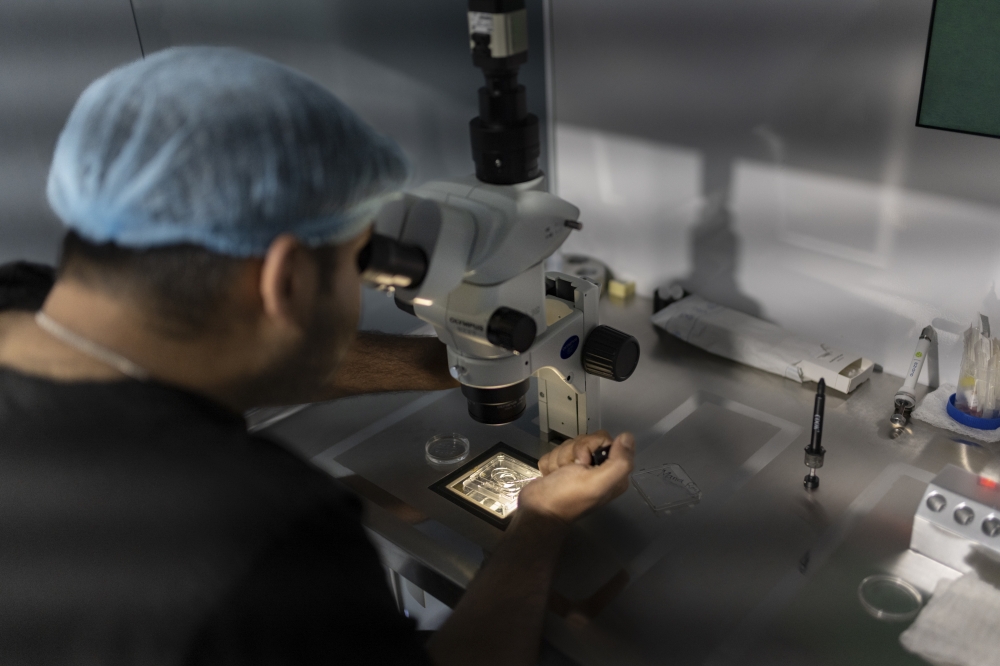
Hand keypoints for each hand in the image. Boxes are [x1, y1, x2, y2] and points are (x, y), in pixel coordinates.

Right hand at [517, 430, 633, 522]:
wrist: (538, 510)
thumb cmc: (568, 497)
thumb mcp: (599, 482)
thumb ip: (619, 461)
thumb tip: (627, 437)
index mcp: (614, 473)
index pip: (605, 440)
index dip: (591, 445)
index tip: (585, 461)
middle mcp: (599, 469)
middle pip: (586, 440)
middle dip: (573, 452)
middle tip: (572, 469)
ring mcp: (578, 468)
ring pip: (569, 445)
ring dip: (560, 459)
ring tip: (560, 476)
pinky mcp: (561, 467)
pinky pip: (555, 451)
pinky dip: (551, 464)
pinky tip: (552, 476)